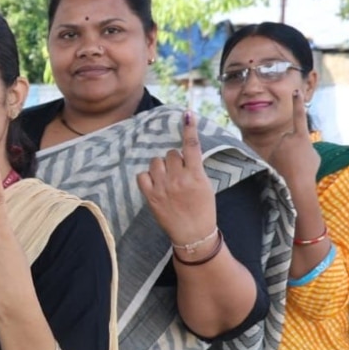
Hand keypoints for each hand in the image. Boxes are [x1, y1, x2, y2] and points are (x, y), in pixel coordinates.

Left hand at [136, 111, 216, 248]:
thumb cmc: (202, 209)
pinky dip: (147, 177)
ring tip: (166, 180)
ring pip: (156, 161)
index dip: (189, 129)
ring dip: (160, 167)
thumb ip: (195, 169)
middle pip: (170, 153)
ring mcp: (163, 187)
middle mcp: (179, 179)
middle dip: (174, 160)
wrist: (193, 234)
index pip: (192, 147)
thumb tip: (184, 154)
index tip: (187, 115)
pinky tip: (154, 185)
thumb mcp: (206, 186)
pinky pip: (142, 175)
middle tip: (179, 174)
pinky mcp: (150, 196)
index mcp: (196, 175)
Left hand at [265, 91, 319, 187]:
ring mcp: (277, 146)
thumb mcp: (313, 154)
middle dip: (293, 148)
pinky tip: (284, 169)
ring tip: (291, 166)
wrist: (297, 184)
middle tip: (298, 161)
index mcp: (302, 137)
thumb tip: (299, 144)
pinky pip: (276, 155)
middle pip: (289, 139)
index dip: (298, 104)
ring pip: (282, 148)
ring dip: (286, 155)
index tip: (295, 92)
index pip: (300, 116)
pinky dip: (280, 161)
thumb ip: (305, 145)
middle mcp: (287, 138)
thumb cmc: (308, 170)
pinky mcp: (270, 154)